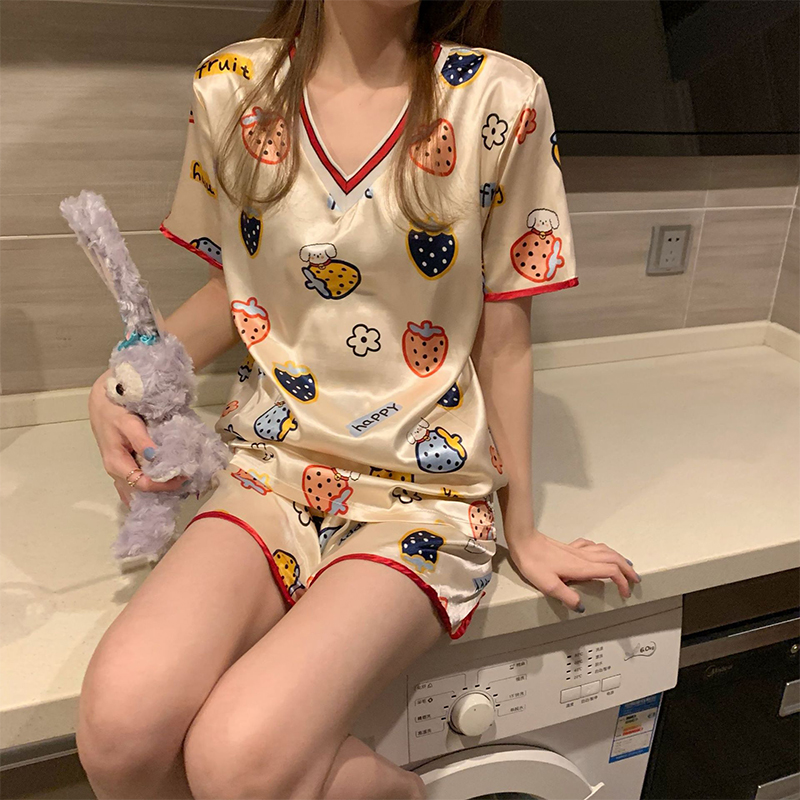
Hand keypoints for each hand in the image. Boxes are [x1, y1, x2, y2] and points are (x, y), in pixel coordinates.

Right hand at [88, 372, 186, 506]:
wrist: (102, 400)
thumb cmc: (114, 410)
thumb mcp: (128, 422)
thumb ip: (141, 440)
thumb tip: (155, 457)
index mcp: (117, 464)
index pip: (143, 484)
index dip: (164, 484)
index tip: (184, 477)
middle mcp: (117, 471)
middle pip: (141, 491)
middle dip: (163, 490)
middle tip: (185, 481)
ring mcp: (120, 469)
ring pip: (138, 488)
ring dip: (158, 488)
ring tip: (178, 482)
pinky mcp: (124, 463)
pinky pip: (137, 480)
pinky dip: (152, 482)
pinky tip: (166, 478)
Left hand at [506, 525, 639, 612]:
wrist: (523, 542)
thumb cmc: (534, 563)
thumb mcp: (548, 585)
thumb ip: (567, 597)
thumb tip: (582, 607)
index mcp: (582, 567)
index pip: (611, 572)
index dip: (622, 582)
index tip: (625, 594)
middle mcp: (583, 557)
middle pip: (613, 559)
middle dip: (628, 569)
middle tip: (636, 579)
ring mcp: (577, 550)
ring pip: (605, 550)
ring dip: (618, 558)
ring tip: (626, 566)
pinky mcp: (569, 546)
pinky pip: (592, 545)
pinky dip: (602, 550)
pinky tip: (600, 553)